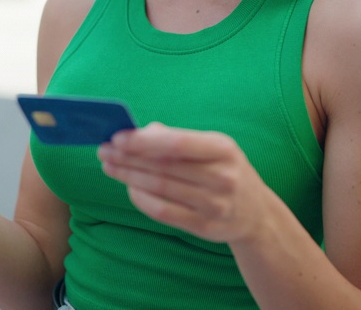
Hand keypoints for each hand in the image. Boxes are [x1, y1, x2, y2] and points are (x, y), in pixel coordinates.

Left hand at [97, 123, 273, 244]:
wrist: (256, 214)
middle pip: (164, 167)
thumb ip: (177, 138)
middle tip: (104, 151)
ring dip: (129, 177)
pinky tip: (128, 188)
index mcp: (224, 149)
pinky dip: (141, 199)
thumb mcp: (213, 147)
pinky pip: (163, 212)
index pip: (177, 143)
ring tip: (110, 166)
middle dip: (128, 158)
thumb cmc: (225, 170)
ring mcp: (215, 205)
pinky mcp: (205, 227)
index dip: (144, 141)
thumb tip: (140, 132)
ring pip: (160, 189)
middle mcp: (222, 177)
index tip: (117, 137)